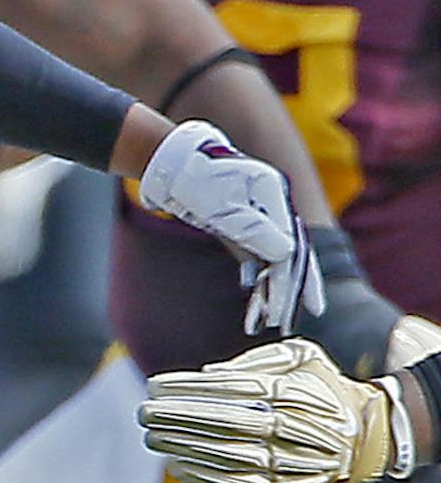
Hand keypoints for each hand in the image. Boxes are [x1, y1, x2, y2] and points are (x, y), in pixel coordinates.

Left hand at [135, 121, 320, 334]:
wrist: (174, 164)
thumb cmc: (197, 180)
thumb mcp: (223, 207)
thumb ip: (254, 230)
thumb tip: (286, 255)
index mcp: (273, 196)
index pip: (294, 244)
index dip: (302, 278)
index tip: (310, 306)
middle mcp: (271, 206)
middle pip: (290, 251)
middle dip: (294, 287)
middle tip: (301, 317)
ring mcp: (256, 215)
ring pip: (272, 256)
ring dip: (273, 287)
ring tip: (270, 318)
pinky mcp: (239, 225)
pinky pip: (255, 255)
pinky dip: (257, 277)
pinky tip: (257, 299)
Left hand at [139, 337, 413, 482]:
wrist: (364, 438)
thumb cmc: (320, 389)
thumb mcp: (302, 357)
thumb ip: (259, 359)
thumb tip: (208, 373)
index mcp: (297, 392)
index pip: (233, 389)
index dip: (189, 388)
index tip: (153, 385)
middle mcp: (296, 428)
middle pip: (228, 422)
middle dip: (180, 418)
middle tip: (144, 413)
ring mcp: (293, 463)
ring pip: (230, 456)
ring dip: (184, 448)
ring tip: (152, 438)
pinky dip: (205, 476)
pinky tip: (176, 464)